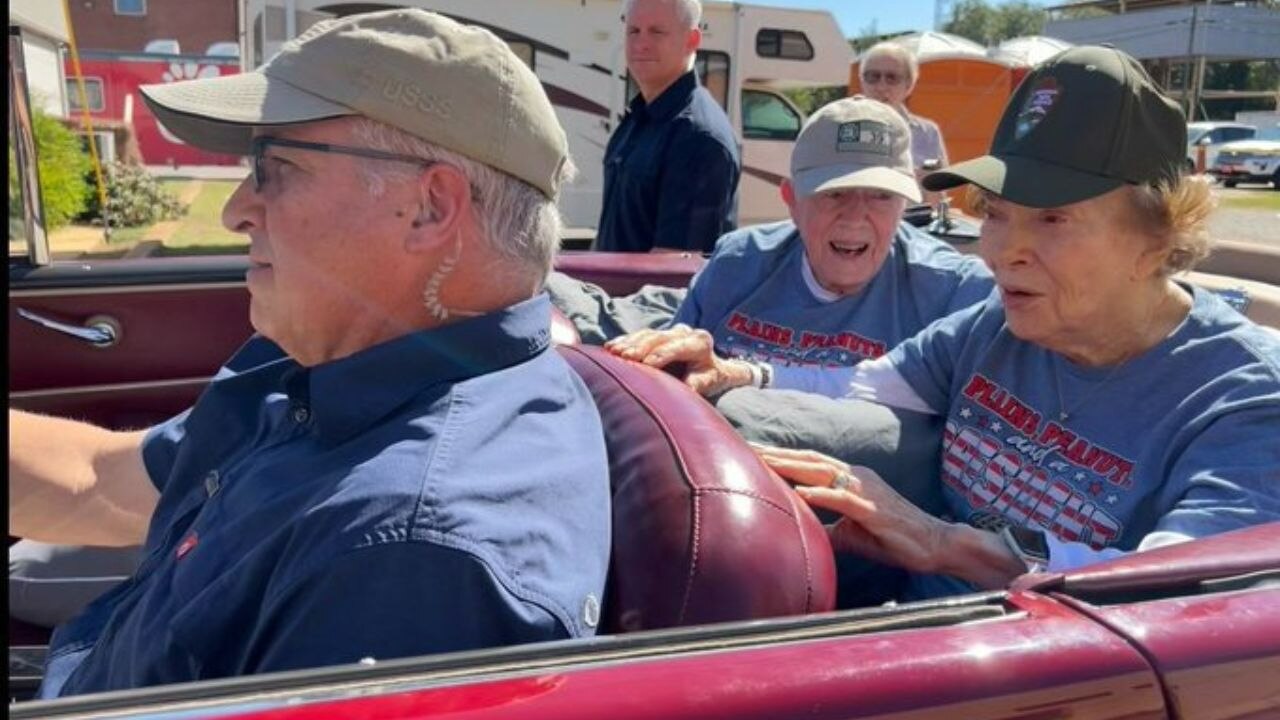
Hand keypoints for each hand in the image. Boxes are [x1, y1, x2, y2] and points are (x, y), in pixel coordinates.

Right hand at [604, 325, 753, 396]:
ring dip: (628, 343)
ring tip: (613, 351)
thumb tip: (687, 389)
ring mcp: (670, 331)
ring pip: (647, 334)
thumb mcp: (709, 381)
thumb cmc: (710, 377)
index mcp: (700, 342)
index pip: (679, 347)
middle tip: (624, 355)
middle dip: (640, 346)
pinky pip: (639, 336)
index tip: (647, 363)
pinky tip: (610, 347)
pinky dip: (624, 341)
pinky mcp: (658, 334)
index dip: (663, 354)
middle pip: (659, 338)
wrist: (712, 366)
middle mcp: (685, 333)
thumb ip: (698, 383)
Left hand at [754, 444, 946, 573]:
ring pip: (822, 472)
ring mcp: (865, 490)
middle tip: (744, 445)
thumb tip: (800, 531)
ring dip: (791, 465)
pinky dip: (823, 494)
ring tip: (762, 460)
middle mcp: (856, 476)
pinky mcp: (874, 509)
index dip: (779, 456)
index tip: (750, 451)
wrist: (935, 544)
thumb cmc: (893, 538)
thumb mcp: (850, 534)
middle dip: (776, 454)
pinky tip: (803, 492)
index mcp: (849, 479)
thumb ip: (825, 528)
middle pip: (808, 460)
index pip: (808, 463)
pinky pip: (845, 498)